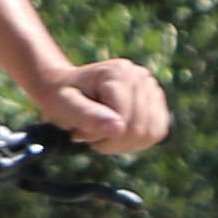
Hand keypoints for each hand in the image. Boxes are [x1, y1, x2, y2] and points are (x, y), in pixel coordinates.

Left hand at [26, 57, 170, 157]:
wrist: (64, 87)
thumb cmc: (60, 97)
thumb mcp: (63, 106)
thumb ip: (88, 117)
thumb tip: (118, 129)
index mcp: (118, 73)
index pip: (124, 120)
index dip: (102, 137)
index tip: (79, 133)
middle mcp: (140, 76)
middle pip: (140, 129)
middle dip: (112, 142)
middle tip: (90, 136)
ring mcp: (151, 87)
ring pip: (152, 133)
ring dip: (124, 143)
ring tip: (102, 134)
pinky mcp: (156, 101)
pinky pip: (157, 132)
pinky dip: (136, 141)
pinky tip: (115, 134)